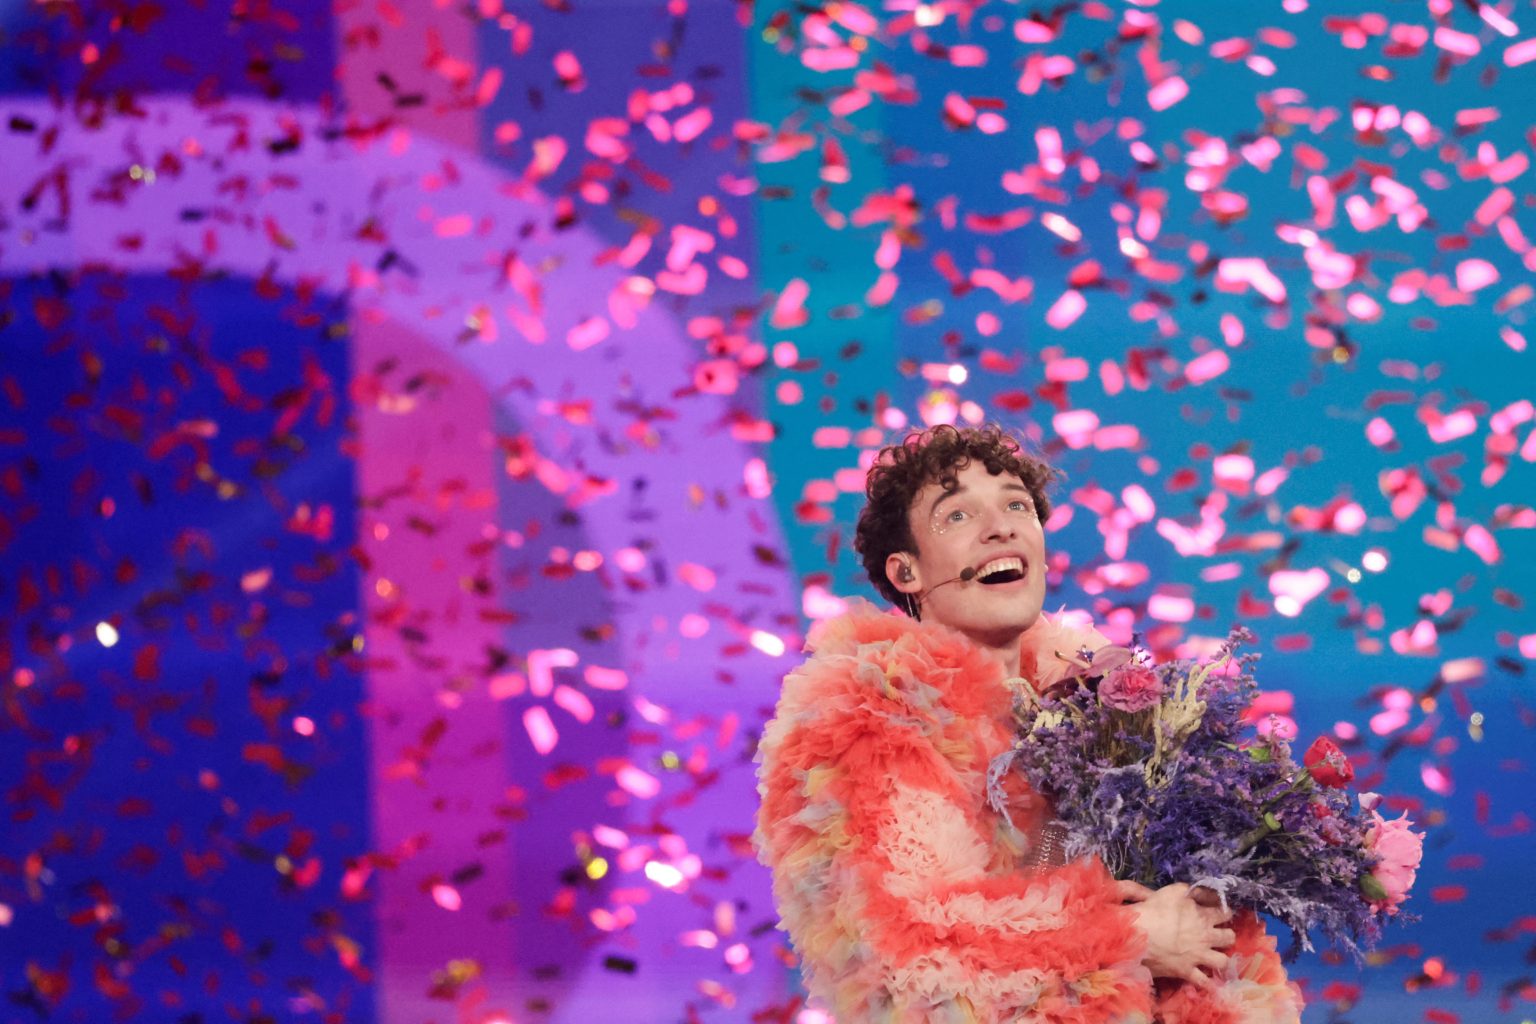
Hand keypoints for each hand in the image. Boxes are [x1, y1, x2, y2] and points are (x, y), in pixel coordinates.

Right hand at [1117, 881, 1235, 987]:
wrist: (1136, 935)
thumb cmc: (1154, 910)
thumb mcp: (1173, 892)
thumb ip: (1193, 891)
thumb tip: (1206, 892)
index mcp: (1203, 916)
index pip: (1226, 913)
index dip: (1226, 912)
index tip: (1221, 912)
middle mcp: (1206, 937)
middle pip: (1229, 938)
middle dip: (1227, 935)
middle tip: (1219, 934)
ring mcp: (1198, 957)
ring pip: (1222, 961)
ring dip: (1220, 958)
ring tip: (1214, 956)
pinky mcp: (1187, 971)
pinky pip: (1204, 982)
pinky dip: (1208, 983)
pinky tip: (1209, 982)